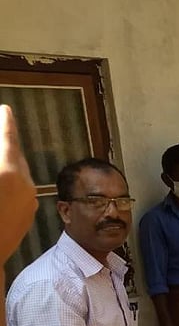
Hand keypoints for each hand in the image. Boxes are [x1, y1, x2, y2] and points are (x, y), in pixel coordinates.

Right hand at [0, 105, 37, 260]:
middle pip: (15, 155)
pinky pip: (21, 191)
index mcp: (7, 171)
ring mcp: (29, 201)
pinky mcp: (28, 215)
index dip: (5, 123)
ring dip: (8, 165)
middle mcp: (25, 183)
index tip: (6, 110)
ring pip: (19, 174)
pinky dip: (11, 183)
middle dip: (6, 145)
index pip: (7, 138)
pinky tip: (1, 188)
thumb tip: (3, 156)